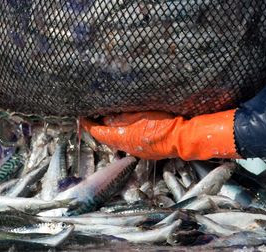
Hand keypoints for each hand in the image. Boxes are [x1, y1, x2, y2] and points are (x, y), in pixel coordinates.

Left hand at [83, 110, 239, 160]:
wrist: (184, 137)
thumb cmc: (162, 123)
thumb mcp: (138, 113)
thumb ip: (120, 116)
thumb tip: (105, 118)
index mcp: (121, 138)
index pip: (98, 133)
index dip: (88, 124)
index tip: (82, 116)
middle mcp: (127, 148)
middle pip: (107, 138)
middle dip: (100, 127)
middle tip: (94, 114)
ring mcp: (138, 151)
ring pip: (119, 140)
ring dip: (113, 130)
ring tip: (110, 118)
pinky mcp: (148, 150)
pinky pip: (131, 141)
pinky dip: (125, 133)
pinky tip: (129, 125)